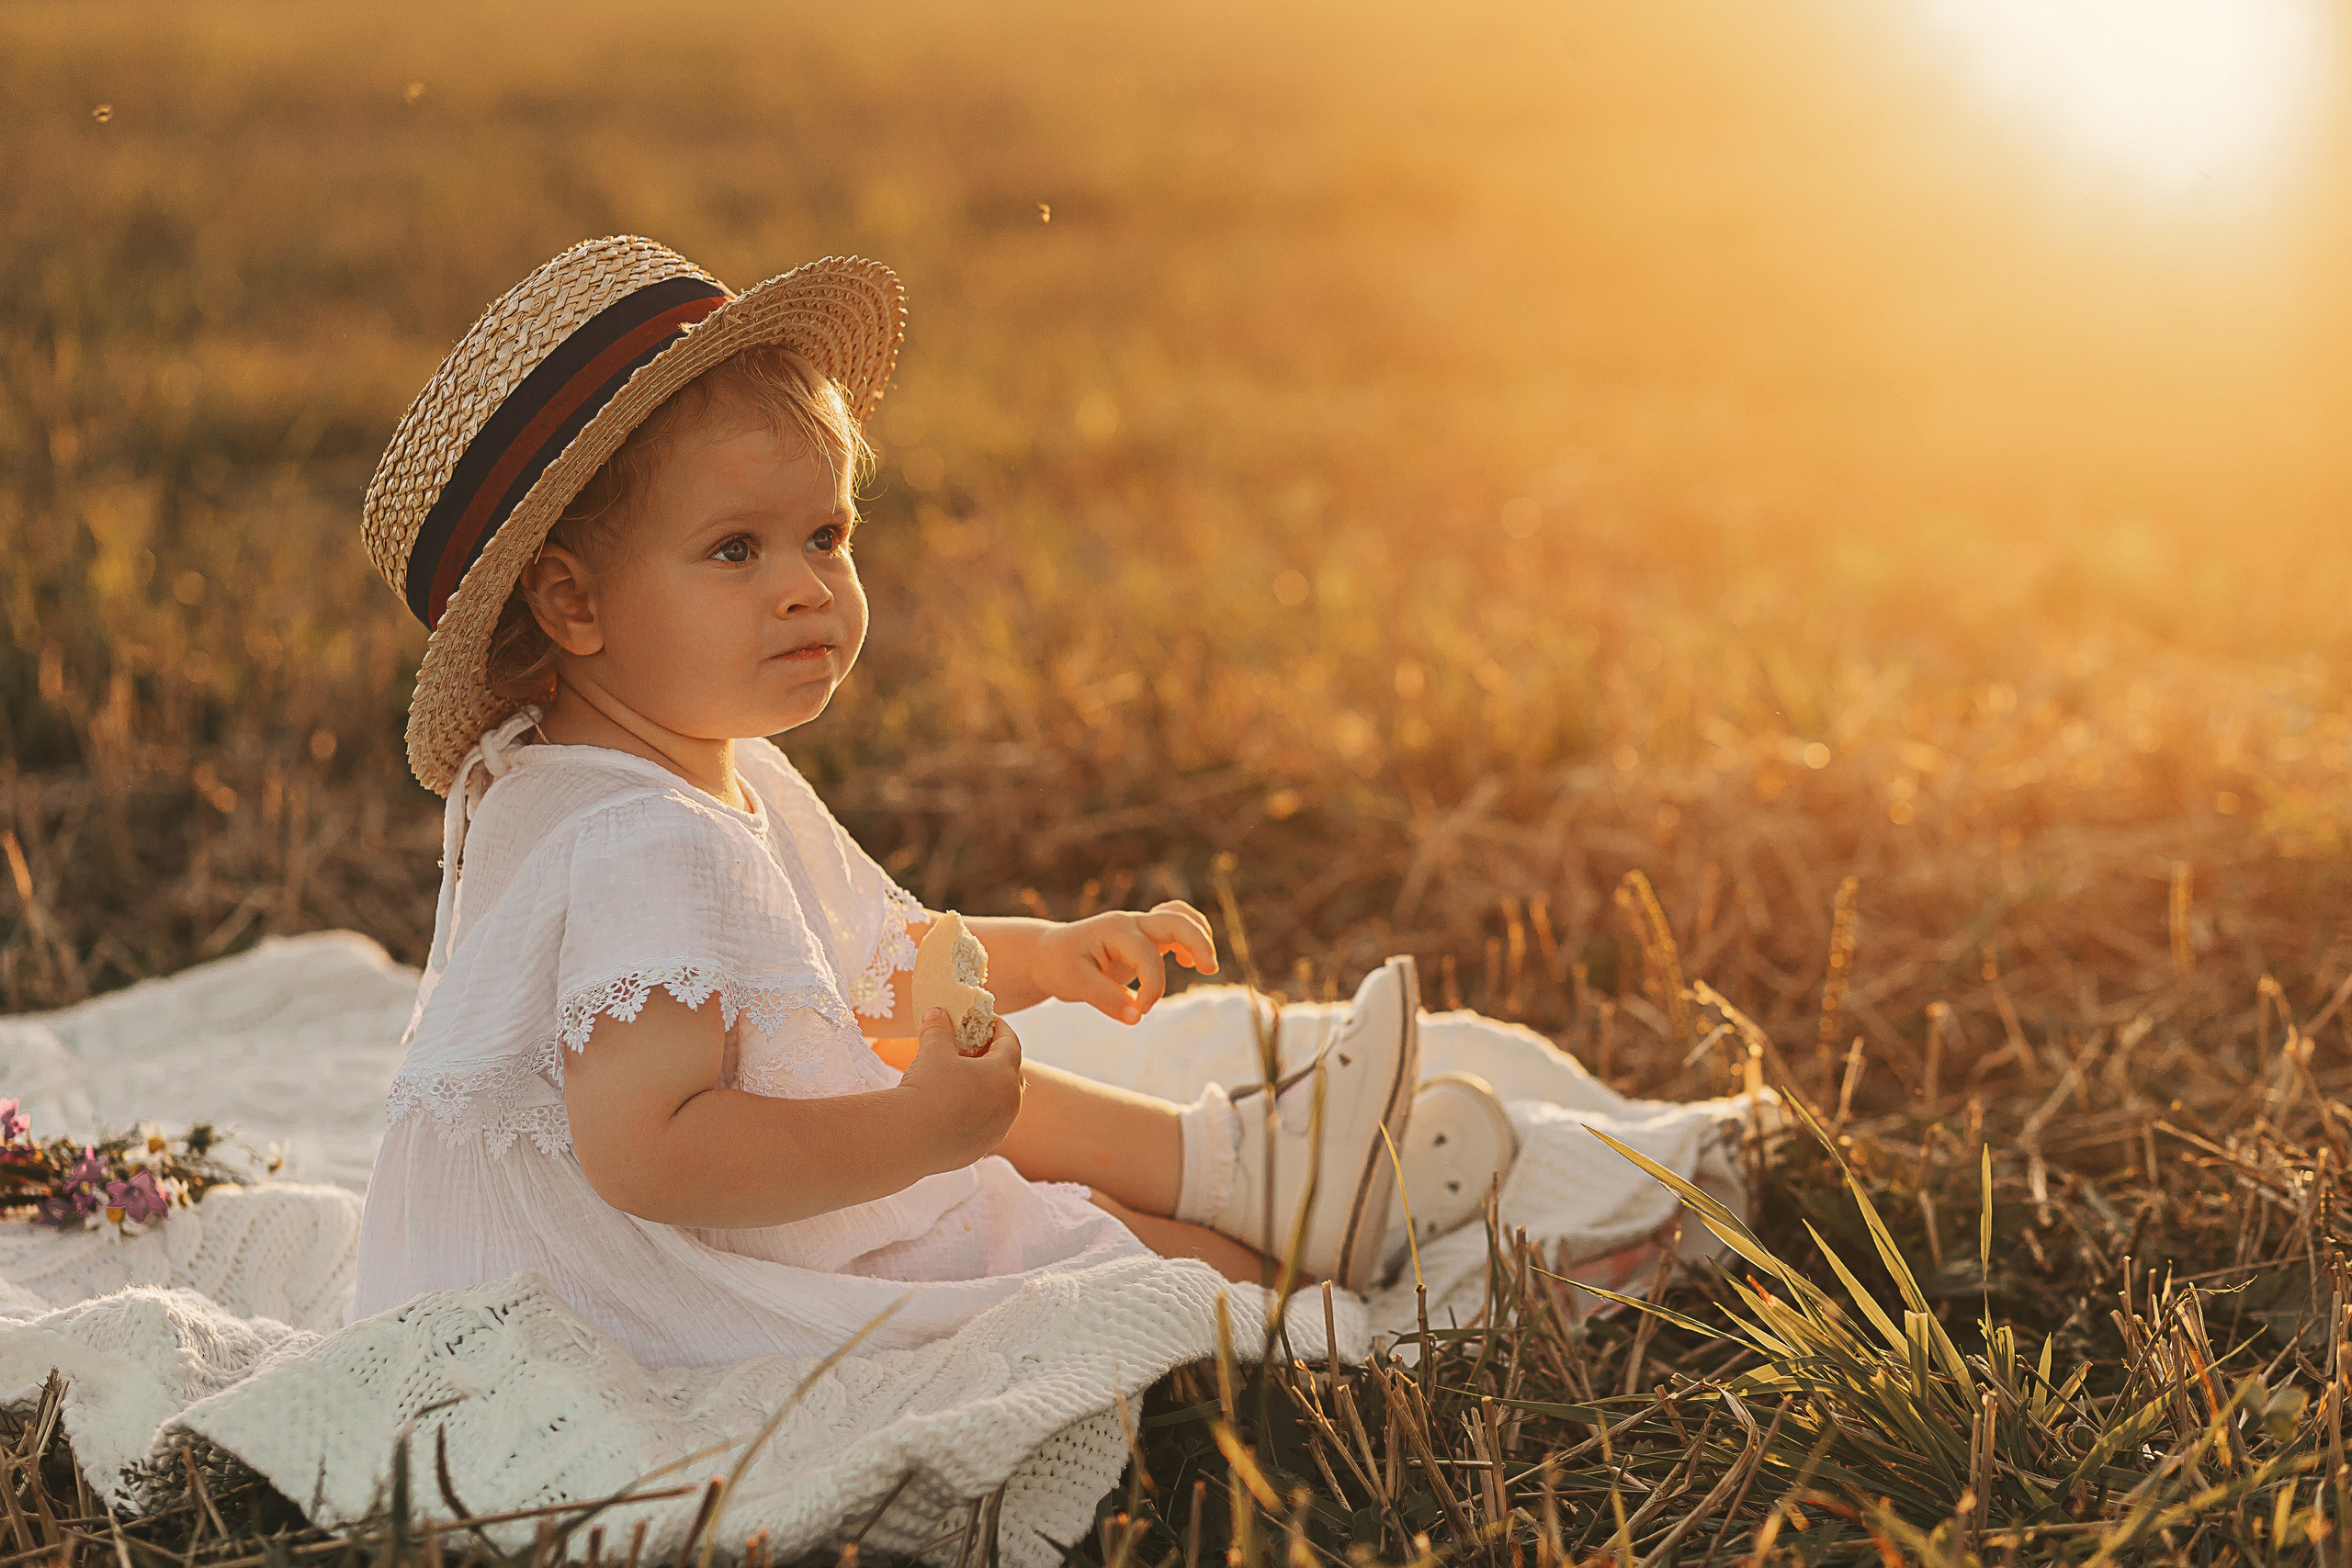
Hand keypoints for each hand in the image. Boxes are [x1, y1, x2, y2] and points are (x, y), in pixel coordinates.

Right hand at [896, 1007, 1024, 1167]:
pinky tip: (957, 1108)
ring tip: (965, 1078)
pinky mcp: (982, 1148)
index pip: (1010, 1043)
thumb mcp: (933, 1050)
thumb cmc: (927, 1088)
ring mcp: (998, 1129)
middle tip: (976, 1048)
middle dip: (995, 1058)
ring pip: (1001, 1103)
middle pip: (1010, 1073)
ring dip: (988, 1088)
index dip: (999, 1028)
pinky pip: (986, 1124)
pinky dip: (977, 1112)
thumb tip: (936, 1013)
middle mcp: (1010, 1104)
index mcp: (1004, 1075)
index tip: (989, 1021)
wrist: (909, 1139)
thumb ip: (939, 1029)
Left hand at [1037, 901, 1218, 1023]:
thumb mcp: (1074, 984)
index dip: (1152, 986)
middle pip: (1176, 920)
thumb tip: (1136, 1018)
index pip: (1147, 955)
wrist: (1048, 953)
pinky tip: (1186, 962)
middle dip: (1198, 942)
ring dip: (1199, 936)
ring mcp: (1139, 927)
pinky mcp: (1143, 937)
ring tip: (1204, 966)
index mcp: (1114, 930)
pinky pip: (1175, 926)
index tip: (1141, 1011)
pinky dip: (1190, 938)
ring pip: (1180, 916)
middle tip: (1209, 970)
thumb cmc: (1059, 966)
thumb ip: (1106, 999)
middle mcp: (1131, 923)